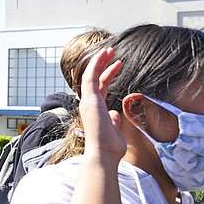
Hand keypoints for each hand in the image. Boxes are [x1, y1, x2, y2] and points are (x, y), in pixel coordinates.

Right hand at [79, 47, 125, 165]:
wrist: (103, 153)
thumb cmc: (110, 146)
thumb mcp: (115, 129)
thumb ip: (114, 119)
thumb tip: (115, 113)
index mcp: (95, 109)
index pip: (99, 87)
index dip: (106, 74)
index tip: (116, 64)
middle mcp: (88, 104)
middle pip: (94, 78)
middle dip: (102, 64)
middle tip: (111, 52)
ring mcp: (87, 101)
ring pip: (90, 75)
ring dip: (99, 61)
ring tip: (109, 50)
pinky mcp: (89, 100)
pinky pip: (90, 77)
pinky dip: (95, 65)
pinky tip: (103, 56)